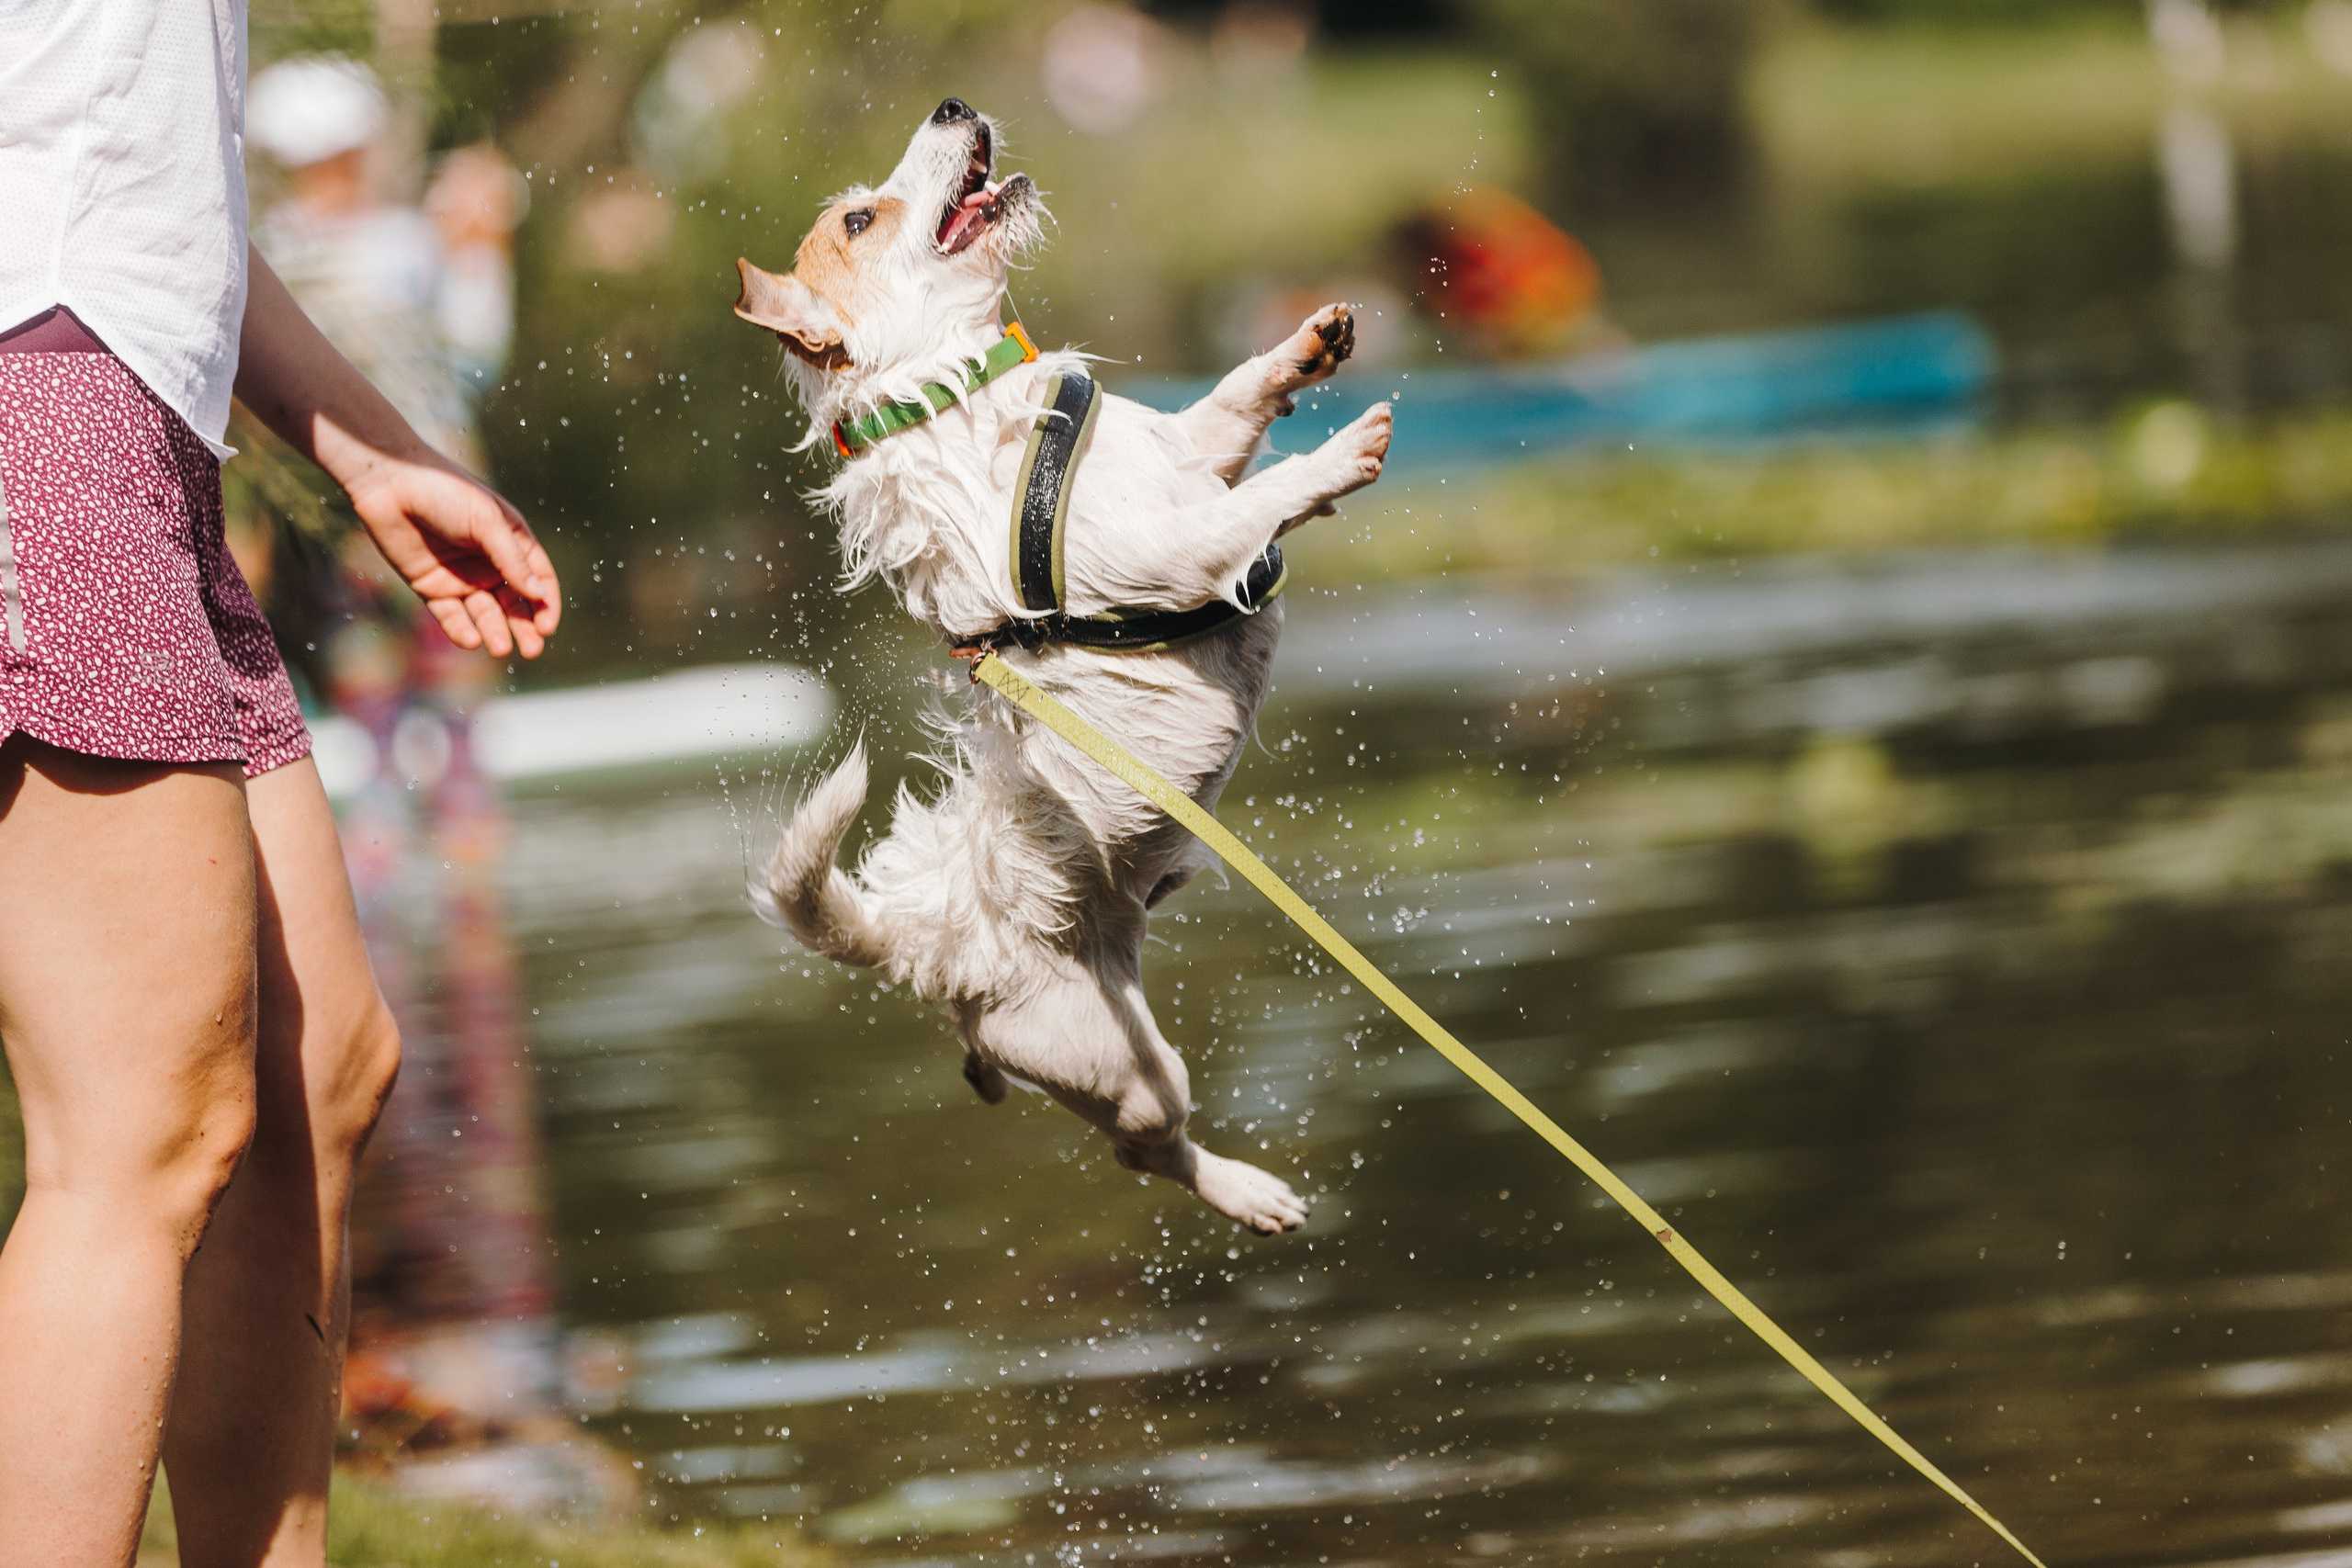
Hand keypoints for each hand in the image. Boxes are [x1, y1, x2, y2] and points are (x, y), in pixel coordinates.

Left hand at [341, 451, 558, 658]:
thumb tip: (539, 594)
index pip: (537, 579)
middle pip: (514, 603)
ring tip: (499, 648)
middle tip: (531, 650)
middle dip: (524, 627)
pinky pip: (450, 615)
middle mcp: (490, 563)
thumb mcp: (487, 522)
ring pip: (484, 614)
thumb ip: (512, 559)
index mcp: (511, 542)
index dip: (545, 604)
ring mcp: (461, 577)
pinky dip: (460, 629)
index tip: (547, 627)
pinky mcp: (431, 587)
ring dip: (494, 631)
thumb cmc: (445, 492)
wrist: (390, 484)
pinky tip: (471, 639)